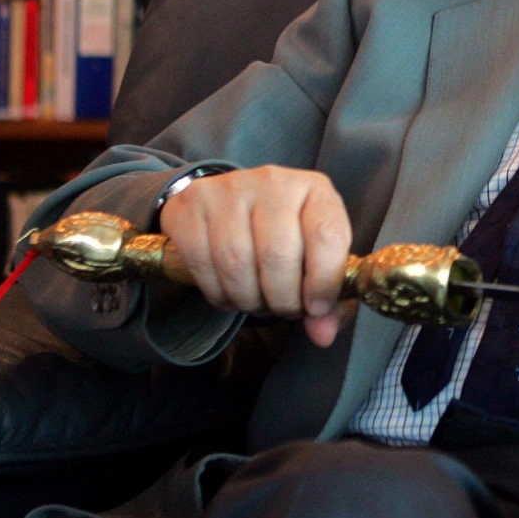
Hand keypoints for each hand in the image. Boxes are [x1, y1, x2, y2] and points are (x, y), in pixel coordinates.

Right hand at [158, 165, 351, 347]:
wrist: (232, 201)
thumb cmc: (284, 232)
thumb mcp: (315, 254)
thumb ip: (327, 295)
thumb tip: (323, 335)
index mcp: (315, 190)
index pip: (328, 235)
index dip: (323, 281)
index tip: (315, 308)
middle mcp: (273, 183)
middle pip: (278, 254)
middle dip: (282, 299)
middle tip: (283, 308)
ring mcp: (228, 190)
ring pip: (236, 263)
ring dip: (248, 299)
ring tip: (257, 302)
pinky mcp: (191, 205)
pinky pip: (201, 263)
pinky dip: (217, 293)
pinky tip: (229, 293)